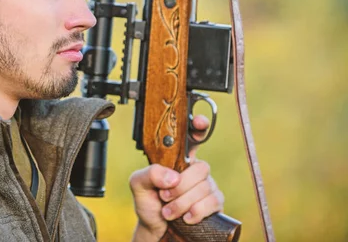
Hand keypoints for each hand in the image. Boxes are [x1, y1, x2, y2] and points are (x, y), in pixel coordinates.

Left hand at [128, 115, 223, 241]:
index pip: (192, 139)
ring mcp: (207, 186)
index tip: (200, 122)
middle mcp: (195, 170)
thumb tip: (172, 177)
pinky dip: (197, 211)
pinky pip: (214, 202)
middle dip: (181, 186)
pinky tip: (187, 218)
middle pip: (201, 167)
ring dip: (183, 203)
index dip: (199, 127)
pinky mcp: (214, 204)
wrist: (156, 230)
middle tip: (164, 197)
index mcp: (178, 160)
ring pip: (206, 187)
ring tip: (168, 212)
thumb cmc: (149, 203)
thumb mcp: (138, 185)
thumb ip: (149, 174)